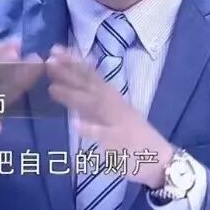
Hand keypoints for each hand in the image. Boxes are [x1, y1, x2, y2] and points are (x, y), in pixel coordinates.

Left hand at [45, 45, 174, 187]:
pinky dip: (91, 130)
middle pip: (90, 86)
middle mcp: (115, 106)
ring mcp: (117, 124)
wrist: (161, 160)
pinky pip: (105, 136)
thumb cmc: (136, 137)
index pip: (92, 76)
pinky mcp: (120, 144)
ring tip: (52, 89)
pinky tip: (76, 125)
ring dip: (74, 96)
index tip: (56, 50)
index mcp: (114, 99)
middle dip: (69, 73)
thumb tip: (76, 85)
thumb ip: (97, 100)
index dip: (74, 62)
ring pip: (94, 106)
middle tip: (49, 59)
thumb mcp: (117, 113)